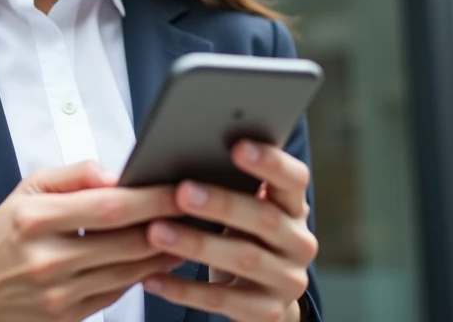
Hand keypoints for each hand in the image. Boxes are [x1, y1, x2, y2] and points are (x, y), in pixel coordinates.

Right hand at [0, 160, 184, 321]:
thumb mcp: (24, 191)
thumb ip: (72, 175)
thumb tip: (116, 173)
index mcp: (36, 219)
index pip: (111, 206)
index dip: (153, 198)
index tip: (180, 187)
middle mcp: (49, 259)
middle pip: (130, 241)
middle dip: (171, 223)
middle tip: (200, 207)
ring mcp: (60, 293)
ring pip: (131, 271)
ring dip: (166, 251)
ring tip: (190, 231)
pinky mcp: (69, 316)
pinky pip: (119, 293)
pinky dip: (143, 274)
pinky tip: (159, 258)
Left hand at [142, 141, 317, 321]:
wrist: (262, 298)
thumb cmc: (244, 236)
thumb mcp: (247, 210)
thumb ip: (232, 186)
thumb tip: (184, 153)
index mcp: (294, 207)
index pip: (294, 179)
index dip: (270, 162)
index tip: (236, 146)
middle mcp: (299, 242)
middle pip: (264, 218)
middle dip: (221, 204)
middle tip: (182, 192)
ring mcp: (287, 280)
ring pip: (243, 259)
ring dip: (197, 244)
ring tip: (156, 232)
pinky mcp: (267, 312)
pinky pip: (222, 300)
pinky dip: (184, 289)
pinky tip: (152, 277)